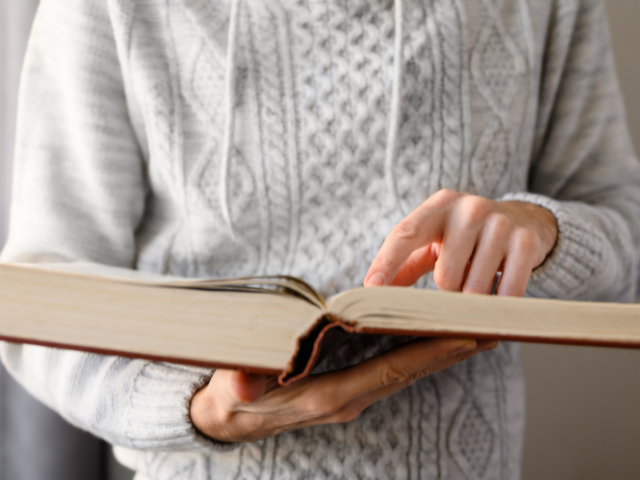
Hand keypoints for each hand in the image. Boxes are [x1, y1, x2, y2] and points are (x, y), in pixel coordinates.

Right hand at [190, 337, 496, 442]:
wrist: (233, 416)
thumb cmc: (236, 395)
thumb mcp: (234, 387)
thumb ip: (242, 382)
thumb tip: (250, 382)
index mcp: (327, 396)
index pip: (387, 372)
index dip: (427, 355)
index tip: (464, 337)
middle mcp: (349, 400)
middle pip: (409, 372)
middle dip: (450, 351)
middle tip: (491, 327)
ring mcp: (352, 397)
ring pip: (405, 372)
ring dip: (441, 353)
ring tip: (476, 329)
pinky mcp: (351, 391)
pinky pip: (393, 372)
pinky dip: (419, 356)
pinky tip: (437, 339)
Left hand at [364, 189, 557, 295]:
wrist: (524, 219)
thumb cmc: (464, 237)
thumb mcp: (433, 241)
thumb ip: (403, 264)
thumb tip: (373, 290)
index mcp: (437, 206)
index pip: (404, 234)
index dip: (386, 262)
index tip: (371, 287)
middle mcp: (468, 209)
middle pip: (445, 277)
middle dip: (449, 291)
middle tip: (460, 279)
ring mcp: (500, 223)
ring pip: (474, 289)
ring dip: (475, 299)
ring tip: (481, 280)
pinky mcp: (525, 242)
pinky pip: (506, 293)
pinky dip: (500, 304)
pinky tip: (501, 293)